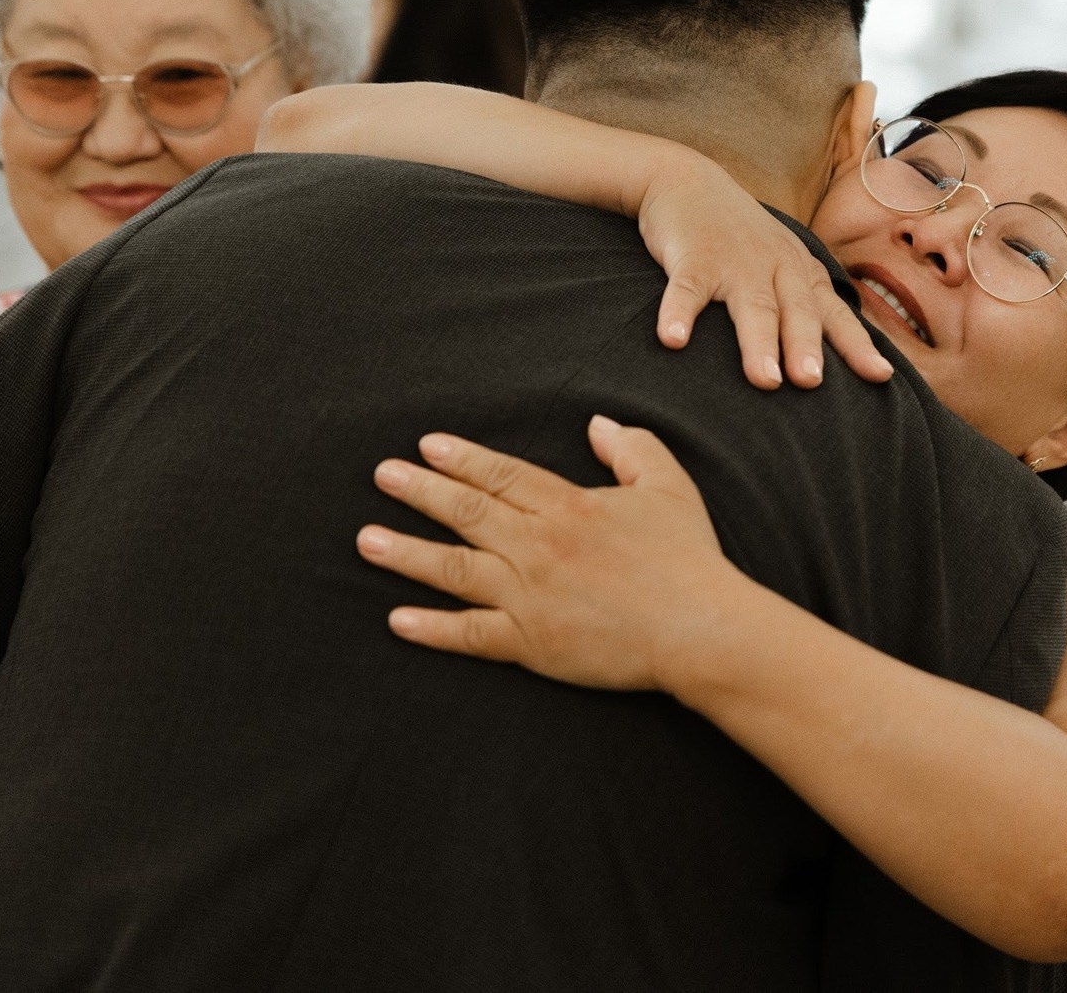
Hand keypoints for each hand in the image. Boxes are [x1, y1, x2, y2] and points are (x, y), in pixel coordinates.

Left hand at [357, 418, 755, 691]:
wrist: (699, 627)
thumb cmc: (688, 558)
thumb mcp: (668, 486)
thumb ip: (632, 447)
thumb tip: (597, 424)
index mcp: (569, 507)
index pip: (502, 475)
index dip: (463, 459)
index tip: (427, 446)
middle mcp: (539, 546)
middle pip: (468, 513)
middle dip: (420, 492)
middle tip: (382, 475)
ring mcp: (530, 596)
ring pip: (455, 569)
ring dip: (408, 554)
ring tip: (367, 539)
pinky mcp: (532, 643)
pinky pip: (471, 635)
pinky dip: (432, 629)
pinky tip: (397, 620)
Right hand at [638, 152, 893, 390]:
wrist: (688, 181)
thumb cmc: (742, 238)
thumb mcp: (783, 264)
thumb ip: (806, 307)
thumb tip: (833, 368)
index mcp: (801, 274)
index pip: (835, 314)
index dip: (857, 345)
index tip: (880, 375)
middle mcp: (775, 267)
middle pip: (796, 310)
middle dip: (806, 346)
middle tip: (812, 383)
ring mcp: (734, 262)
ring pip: (751, 304)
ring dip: (759, 341)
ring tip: (765, 379)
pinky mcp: (692, 257)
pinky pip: (686, 289)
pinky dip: (679, 314)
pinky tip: (673, 341)